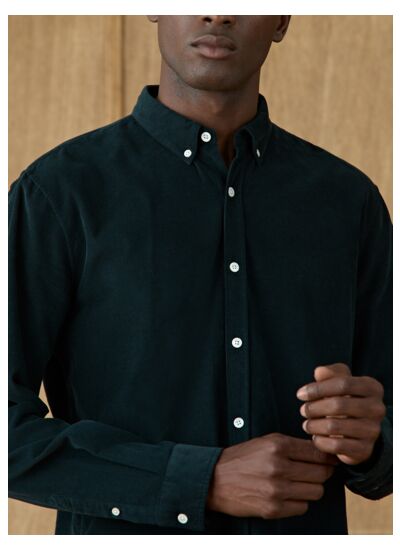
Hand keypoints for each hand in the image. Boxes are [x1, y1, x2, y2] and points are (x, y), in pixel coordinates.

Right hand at [206, 433, 338, 519]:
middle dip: (322, 472)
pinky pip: (303, 507)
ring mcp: (276, 489)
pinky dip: (299, 502)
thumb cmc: (242, 459)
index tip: (328, 459)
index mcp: (277, 446)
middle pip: (321, 473)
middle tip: (316, 471)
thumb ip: (292, 445)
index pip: (317, 452)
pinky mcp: (273, 508)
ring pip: (316, 491)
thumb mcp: (266, 442)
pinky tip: (289, 494)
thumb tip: (321, 452)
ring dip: (311, 488)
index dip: (327, 456)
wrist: (215, 479)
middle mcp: (278, 467)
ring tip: (299, 483)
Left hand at [296, 362, 385, 465]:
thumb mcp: (340, 382)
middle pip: (338, 405)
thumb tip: (319, 372)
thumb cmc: (345, 400)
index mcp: (372, 387)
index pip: (342, 383)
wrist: (359, 431)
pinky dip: (320, 441)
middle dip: (314, 408)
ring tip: (307, 424)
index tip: (300, 394)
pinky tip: (315, 437)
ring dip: (314, 425)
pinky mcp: (365, 450)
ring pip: (334, 426)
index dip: (318, 388)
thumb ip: (330, 373)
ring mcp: (373, 430)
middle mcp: (377, 409)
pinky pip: (336, 445)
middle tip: (303, 411)